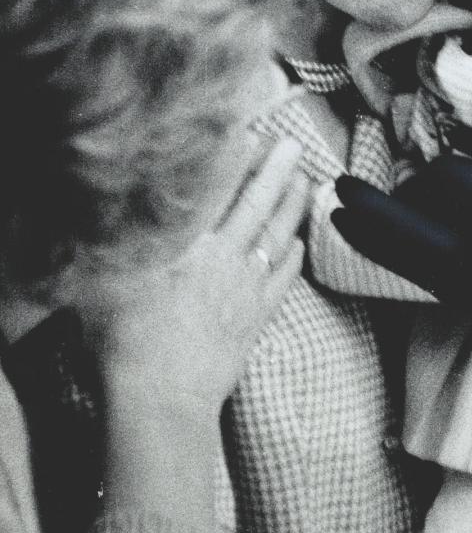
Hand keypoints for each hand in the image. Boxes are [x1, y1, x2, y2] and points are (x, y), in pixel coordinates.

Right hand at [53, 134, 308, 417]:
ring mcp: (244, 288)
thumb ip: (119, 243)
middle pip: (256, 204)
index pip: (217, 191)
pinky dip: (294, 256)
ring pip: (277, 235)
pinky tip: (300, 241)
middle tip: (295, 143)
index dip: (235, 160)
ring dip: (293, 206)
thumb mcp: (105, 282)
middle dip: (277, 170)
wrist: (160, 400)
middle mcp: (222, 257)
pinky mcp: (256, 318)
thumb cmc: (123, 342)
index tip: (251, 133)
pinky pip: (284, 279)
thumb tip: (120, 214)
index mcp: (186, 244)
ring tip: (306, 180)